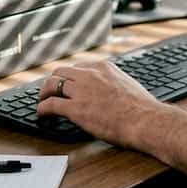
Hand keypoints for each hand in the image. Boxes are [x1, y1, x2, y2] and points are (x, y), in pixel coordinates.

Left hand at [36, 61, 161, 148]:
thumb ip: (113, 83)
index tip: (66, 84)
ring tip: (41, 101)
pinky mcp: (76, 109)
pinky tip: (41, 114)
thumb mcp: (127, 84)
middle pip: (60, 72)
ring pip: (52, 84)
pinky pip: (51, 105)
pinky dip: (42, 108)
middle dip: (53, 81)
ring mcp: (81, 91)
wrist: (145, 120)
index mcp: (103, 68)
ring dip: (44, 93)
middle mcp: (90, 75)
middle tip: (49, 91)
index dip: (68, 77)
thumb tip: (110, 91)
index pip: (77, 67)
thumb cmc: (142, 108)